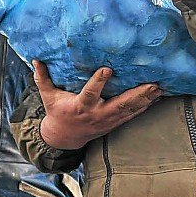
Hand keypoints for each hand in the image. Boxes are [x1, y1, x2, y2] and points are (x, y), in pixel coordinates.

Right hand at [33, 61, 160, 149]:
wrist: (65, 137)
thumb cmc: (57, 112)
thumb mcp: (48, 96)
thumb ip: (42, 78)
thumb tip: (35, 59)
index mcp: (80, 106)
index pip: (90, 93)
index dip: (98, 82)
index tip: (107, 69)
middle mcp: (96, 114)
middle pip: (119, 104)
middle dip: (137, 94)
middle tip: (152, 83)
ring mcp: (107, 120)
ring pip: (130, 109)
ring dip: (146, 99)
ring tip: (160, 88)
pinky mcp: (114, 123)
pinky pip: (132, 115)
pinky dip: (145, 106)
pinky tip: (157, 98)